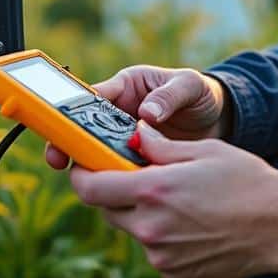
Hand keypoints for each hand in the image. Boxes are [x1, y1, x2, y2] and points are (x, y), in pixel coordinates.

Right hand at [45, 65, 228, 169]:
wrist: (218, 120)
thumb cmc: (199, 94)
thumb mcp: (189, 87)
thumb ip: (169, 96)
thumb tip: (147, 113)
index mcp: (126, 87)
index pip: (93, 96)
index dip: (74, 110)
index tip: (65, 125)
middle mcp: (118, 112)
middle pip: (83, 127)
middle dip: (68, 141)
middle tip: (59, 158)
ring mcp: (123, 138)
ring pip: (95, 151)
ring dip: (87, 164)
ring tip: (82, 179)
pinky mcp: (133, 159)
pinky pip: (116, 169)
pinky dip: (113, 179)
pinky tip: (113, 190)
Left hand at [70, 122, 277, 277]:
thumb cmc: (247, 182)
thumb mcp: (203, 151)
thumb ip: (161, 147)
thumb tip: (137, 135)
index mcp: (152, 191)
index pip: (91, 188)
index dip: (82, 174)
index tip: (85, 165)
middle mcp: (150, 228)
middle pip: (108, 210)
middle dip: (118, 192)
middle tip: (143, 178)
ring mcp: (161, 256)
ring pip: (134, 230)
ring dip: (144, 215)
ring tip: (182, 202)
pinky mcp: (174, 274)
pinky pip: (156, 251)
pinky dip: (165, 237)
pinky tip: (194, 224)